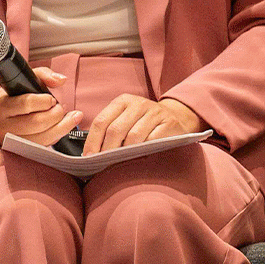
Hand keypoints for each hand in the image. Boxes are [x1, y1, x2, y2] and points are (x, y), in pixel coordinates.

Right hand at [0, 68, 77, 145]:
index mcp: (2, 105)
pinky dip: (57, 136)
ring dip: (62, 127)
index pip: (26, 104)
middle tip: (60, 108)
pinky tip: (63, 126)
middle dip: (56, 114)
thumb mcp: (21, 80)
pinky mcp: (20, 150)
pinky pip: (43, 147)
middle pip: (36, 123)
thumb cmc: (10, 97)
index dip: (44, 101)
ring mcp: (11, 141)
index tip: (51, 99)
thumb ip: (43, 74)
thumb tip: (61, 79)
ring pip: (41, 139)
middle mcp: (4, 125)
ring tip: (70, 117)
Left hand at [81, 95, 206, 154]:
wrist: (175, 116)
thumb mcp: (125, 118)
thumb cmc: (143, 122)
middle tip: (102, 162)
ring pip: (133, 136)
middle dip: (106, 149)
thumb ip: (108, 129)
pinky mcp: (169, 123)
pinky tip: (139, 156)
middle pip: (115, 129)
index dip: (92, 141)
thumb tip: (90, 152)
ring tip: (119, 160)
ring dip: (124, 152)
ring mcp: (155, 112)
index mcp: (123, 101)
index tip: (88, 156)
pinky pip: (151, 140)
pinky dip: (143, 150)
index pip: (101, 121)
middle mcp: (138, 103)